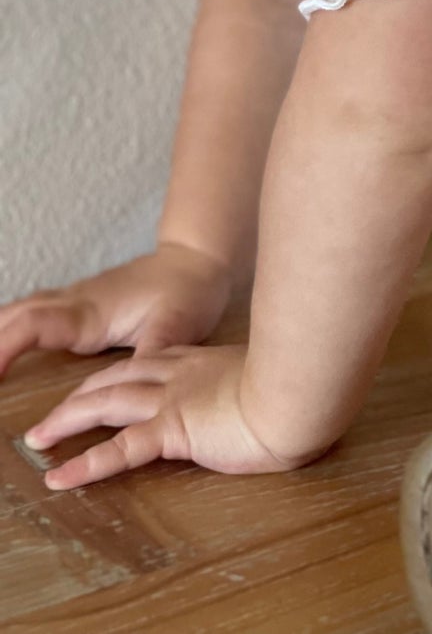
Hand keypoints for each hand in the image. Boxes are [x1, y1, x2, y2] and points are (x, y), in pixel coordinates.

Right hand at [0, 244, 233, 378]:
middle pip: (14, 316)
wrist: (198, 259)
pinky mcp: (78, 303)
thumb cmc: (188, 293)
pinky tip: (2, 343)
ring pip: (19, 310)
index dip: (2, 349)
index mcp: (91, 313)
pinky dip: (9, 328)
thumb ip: (150, 354)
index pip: (32, 325)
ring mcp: (74, 299)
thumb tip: (132, 386)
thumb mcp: (176, 328)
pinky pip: (31, 312)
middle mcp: (75, 303)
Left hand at [21, 342, 317, 488]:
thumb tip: (274, 386)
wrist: (303, 391)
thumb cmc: (300, 386)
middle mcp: (183, 373)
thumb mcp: (275, 375)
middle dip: (80, 393)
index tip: (99, 382)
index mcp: (205, 361)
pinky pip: (122, 450)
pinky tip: (62, 477)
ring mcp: (175, 399)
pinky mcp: (175, 428)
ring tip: (39, 437)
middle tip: (52, 413)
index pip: (149, 362)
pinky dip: (88, 464)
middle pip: (117, 377)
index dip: (118, 372)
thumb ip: (260, 379)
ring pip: (108, 403)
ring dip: (69, 419)